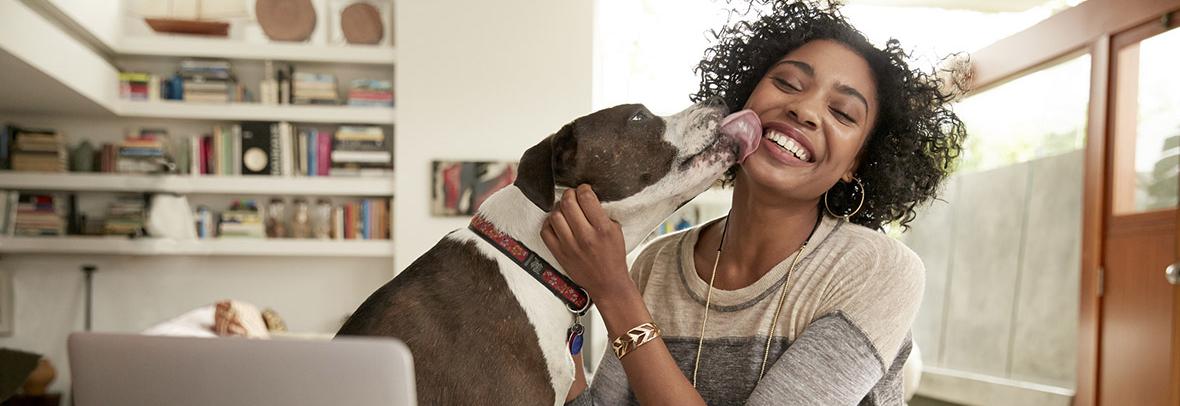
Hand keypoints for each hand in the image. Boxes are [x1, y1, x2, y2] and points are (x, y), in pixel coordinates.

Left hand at [540, 184, 634, 302]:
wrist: (607, 283)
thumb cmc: (613, 257)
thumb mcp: (616, 231)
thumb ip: (602, 214)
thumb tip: (587, 198)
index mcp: (602, 229)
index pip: (586, 198)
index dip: (583, 188)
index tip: (584, 189)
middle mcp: (585, 236)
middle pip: (568, 203)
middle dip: (569, 194)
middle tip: (573, 196)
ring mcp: (570, 246)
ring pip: (555, 215)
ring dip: (559, 208)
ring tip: (565, 210)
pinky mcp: (559, 254)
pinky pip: (545, 231)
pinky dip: (549, 223)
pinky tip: (557, 223)